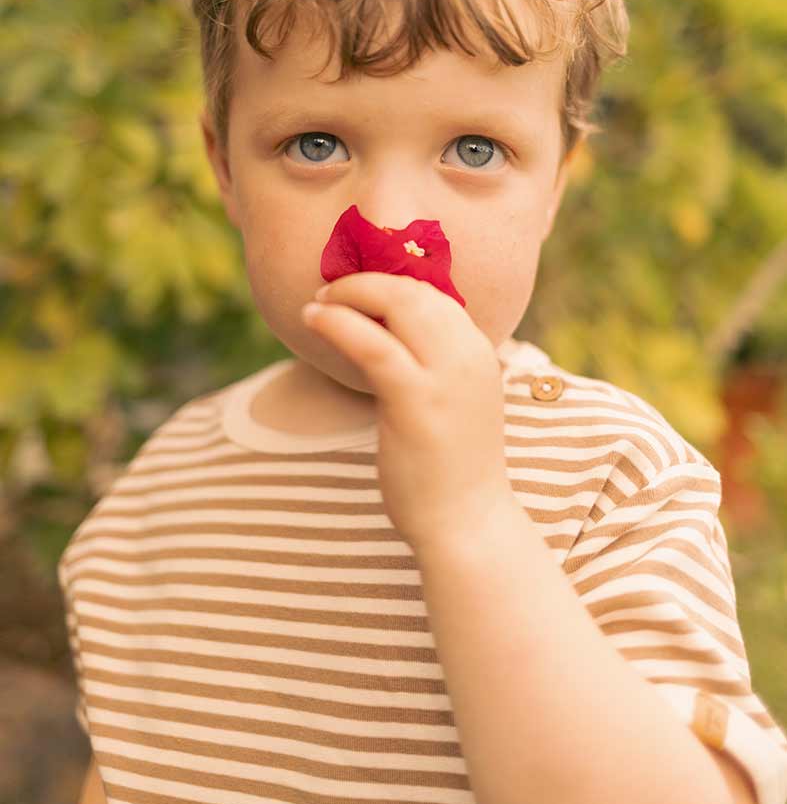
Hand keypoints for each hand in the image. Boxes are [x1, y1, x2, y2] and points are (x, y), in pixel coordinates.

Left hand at [302, 272, 513, 556]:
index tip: (355, 287)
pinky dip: (338, 323)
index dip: (390, 280)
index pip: (434, 293)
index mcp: (477, 351)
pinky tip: (313, 320)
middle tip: (329, 289)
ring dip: (348, 294)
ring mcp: (447, 376)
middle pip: (415, 290)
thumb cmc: (448, 468)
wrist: (467, 523)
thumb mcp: (450, 401)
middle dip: (366, 281)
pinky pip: (372, 344)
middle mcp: (468, 354)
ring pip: (397, 304)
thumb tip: (382, 337)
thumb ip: (429, 365)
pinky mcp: (417, 400)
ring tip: (316, 303)